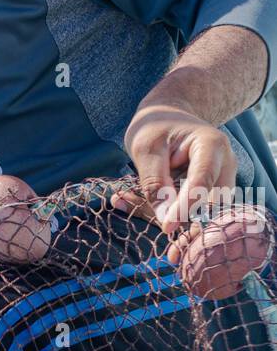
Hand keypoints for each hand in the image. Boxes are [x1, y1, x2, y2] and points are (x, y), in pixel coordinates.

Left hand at [115, 101, 237, 262]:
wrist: (167, 117)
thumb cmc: (156, 127)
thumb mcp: (146, 148)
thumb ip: (154, 181)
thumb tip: (165, 217)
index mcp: (211, 146)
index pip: (202, 182)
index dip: (185, 207)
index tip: (166, 228)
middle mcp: (224, 165)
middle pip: (209, 203)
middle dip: (183, 221)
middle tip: (156, 233)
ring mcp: (220, 180)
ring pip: (200, 212)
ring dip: (168, 217)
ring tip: (126, 203)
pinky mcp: (209, 193)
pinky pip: (190, 211)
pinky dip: (164, 212)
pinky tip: (129, 202)